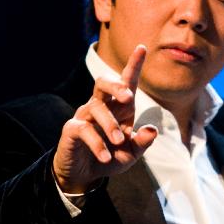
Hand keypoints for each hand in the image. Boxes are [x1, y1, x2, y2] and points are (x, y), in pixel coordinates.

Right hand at [53, 45, 157, 192]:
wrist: (85, 176)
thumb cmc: (110, 158)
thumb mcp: (131, 154)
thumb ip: (143, 143)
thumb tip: (152, 129)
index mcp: (119, 109)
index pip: (126, 83)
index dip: (134, 65)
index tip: (142, 47)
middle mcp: (101, 107)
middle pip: (103, 83)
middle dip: (117, 85)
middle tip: (129, 98)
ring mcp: (84, 116)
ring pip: (96, 107)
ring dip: (110, 125)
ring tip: (119, 142)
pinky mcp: (71, 129)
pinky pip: (84, 129)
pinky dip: (97, 143)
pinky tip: (105, 156)